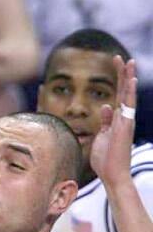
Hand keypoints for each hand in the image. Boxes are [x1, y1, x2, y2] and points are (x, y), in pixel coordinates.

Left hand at [90, 57, 136, 185]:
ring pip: (128, 95)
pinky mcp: (125, 126)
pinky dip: (129, 94)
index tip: (115, 66)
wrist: (112, 174)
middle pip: (124, 91)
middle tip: (120, 57)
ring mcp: (125, 121)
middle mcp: (123, 118)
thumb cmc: (105, 159)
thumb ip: (105, 121)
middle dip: (122, 74)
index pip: (118, 96)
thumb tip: (106, 106)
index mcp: (116, 119)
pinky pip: (128, 107)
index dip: (117, 81)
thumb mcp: (102, 136)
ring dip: (127, 78)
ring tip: (128, 61)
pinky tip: (130, 81)